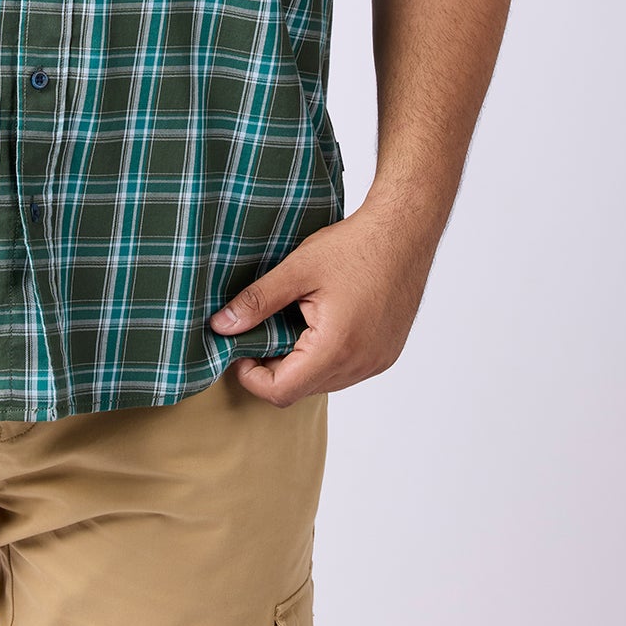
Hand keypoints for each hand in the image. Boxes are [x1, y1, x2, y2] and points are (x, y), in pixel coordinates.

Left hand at [207, 198, 438, 405]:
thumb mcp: (297, 269)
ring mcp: (377, 363)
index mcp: (335, 348)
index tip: (237, 348)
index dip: (251, 376)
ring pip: (324, 382)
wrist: (403, 234)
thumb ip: (257, 301)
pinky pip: (346, 371)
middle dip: (272, 368)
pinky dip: (324, 357)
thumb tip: (221, 326)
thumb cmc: (353, 247)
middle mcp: (360, 365)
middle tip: (258, 330)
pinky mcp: (386, 354)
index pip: (281, 392)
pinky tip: (316, 324)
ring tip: (288, 322)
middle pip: (301, 389)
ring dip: (299, 363)